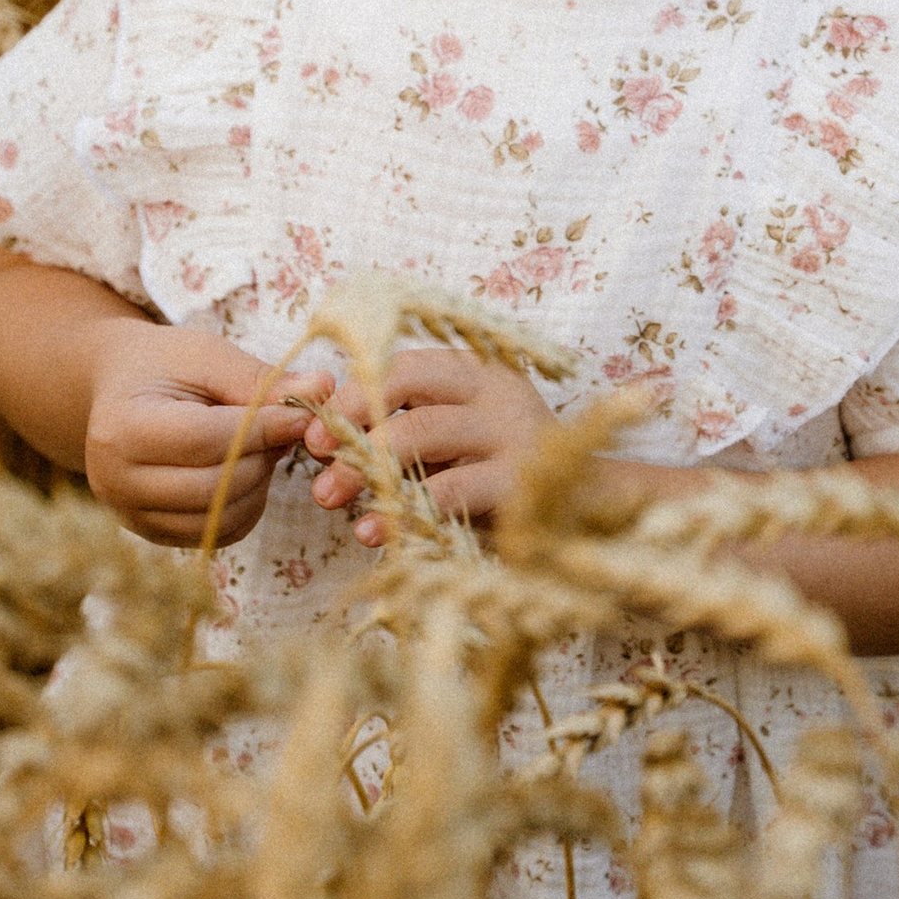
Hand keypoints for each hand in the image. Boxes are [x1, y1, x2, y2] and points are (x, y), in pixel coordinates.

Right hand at [82, 321, 316, 548]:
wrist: (118, 390)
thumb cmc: (162, 366)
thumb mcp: (206, 357)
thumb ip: (261, 379)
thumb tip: (324, 389)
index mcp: (122, 427)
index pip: (205, 440)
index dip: (263, 430)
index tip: (302, 413)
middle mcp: (114, 480)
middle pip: (213, 487)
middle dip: (262, 459)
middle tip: (283, 430)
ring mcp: (129, 514)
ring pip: (219, 518)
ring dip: (258, 486)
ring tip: (262, 448)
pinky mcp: (151, 533)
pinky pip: (216, 533)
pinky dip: (245, 507)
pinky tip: (245, 472)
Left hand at [301, 345, 556, 544]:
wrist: (585, 510)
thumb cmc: (502, 472)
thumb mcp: (453, 441)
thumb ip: (400, 430)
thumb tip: (319, 439)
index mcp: (475, 373)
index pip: (402, 366)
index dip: (351, 396)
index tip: (313, 434)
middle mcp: (495, 392)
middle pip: (407, 396)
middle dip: (351, 434)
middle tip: (317, 474)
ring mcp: (511, 433)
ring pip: (422, 433)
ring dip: (368, 469)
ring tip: (331, 499)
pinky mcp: (520, 481)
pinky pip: (450, 490)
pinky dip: (403, 512)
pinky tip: (374, 532)